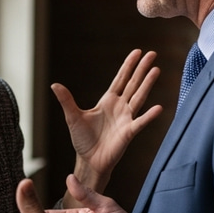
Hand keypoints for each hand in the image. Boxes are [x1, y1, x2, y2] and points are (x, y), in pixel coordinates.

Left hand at [53, 49, 161, 195]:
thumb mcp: (73, 117)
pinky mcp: (129, 133)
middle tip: (153, 53)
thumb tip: (54, 84)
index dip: (128, 65)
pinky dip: (149, 116)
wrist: (89, 160)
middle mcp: (120, 107)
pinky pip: (140, 122)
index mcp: (107, 101)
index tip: (137, 52)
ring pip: (139, 97)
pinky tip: (159, 108)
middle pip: (133, 84)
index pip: (120, 79)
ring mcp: (126, 119)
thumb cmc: (83, 140)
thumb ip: (66, 100)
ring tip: (156, 70)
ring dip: (147, 84)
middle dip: (142, 69)